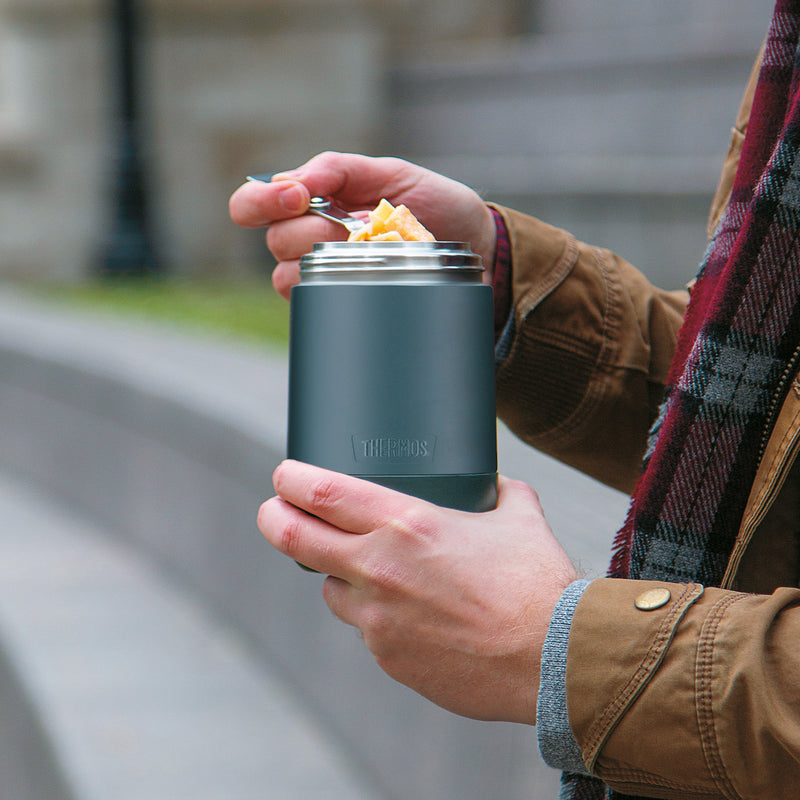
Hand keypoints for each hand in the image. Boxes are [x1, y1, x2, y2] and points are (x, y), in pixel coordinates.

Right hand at [228, 151, 496, 297]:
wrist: (475, 248)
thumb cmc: (436, 207)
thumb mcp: (393, 174)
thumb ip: (341, 169)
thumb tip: (295, 180)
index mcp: (315, 201)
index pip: (255, 204)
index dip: (261, 201)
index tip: (297, 197)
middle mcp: (310, 239)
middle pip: (275, 240)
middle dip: (309, 230)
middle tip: (351, 228)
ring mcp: (325, 275)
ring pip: (288, 275)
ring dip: (324, 262)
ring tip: (368, 254)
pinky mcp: (343, 303)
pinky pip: (316, 303)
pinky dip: (336, 289)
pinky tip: (367, 278)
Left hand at [258, 460, 577, 723]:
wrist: (556, 661)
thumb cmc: (537, 583)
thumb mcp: (519, 515)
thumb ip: (498, 490)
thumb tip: (493, 482)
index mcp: (407, 524)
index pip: (321, 493)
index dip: (291, 479)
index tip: (285, 475)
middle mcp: (380, 569)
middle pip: (294, 538)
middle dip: (274, 518)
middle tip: (274, 511)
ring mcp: (378, 620)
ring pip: (331, 589)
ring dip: (340, 575)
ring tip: (377, 574)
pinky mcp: (388, 658)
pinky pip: (367, 629)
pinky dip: (378, 616)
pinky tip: (418, 617)